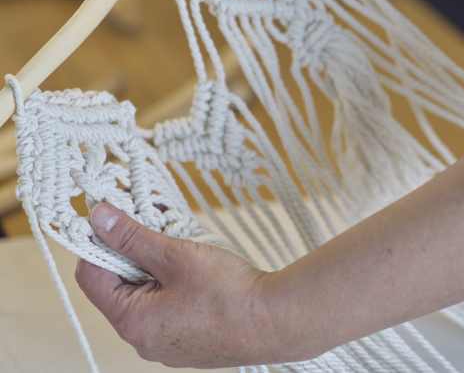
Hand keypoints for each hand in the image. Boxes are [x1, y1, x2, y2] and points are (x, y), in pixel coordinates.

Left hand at [75, 203, 274, 368]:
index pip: (91, 276)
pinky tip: (193, 267)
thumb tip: (98, 218)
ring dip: (153, 264)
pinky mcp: (186, 340)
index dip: (97, 242)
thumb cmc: (227, 292)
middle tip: (153, 224)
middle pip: (118, 285)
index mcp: (133, 321)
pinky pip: (165, 306)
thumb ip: (133, 237)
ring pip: (144, 294)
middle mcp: (143, 340)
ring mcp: (166, 343)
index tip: (114, 218)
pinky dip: (170, 282)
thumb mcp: (175, 255)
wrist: (277, 322)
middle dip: (132, 250)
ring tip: (178, 243)